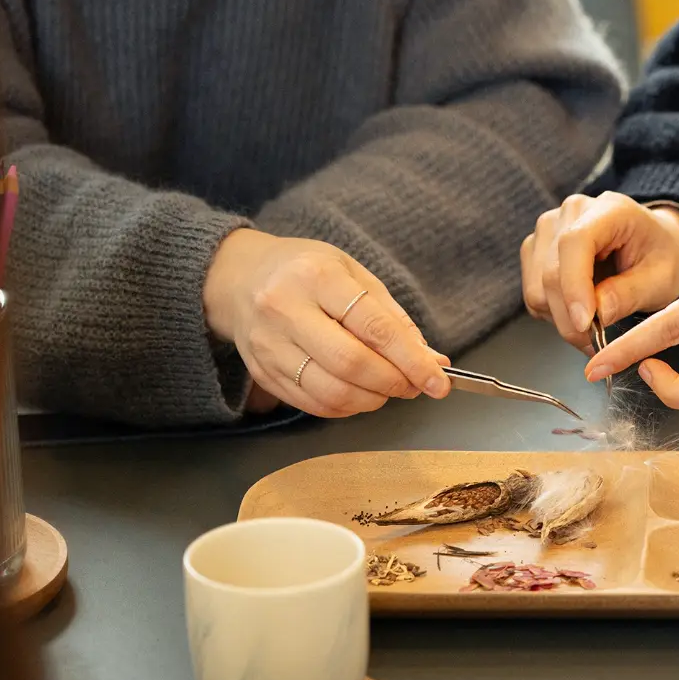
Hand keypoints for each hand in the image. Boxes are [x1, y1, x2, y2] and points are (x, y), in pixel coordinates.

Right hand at [203, 230, 450, 417]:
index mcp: (316, 277)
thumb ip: (393, 318)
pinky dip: (346, 407)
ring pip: (332, 392)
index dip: (412, 361)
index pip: (374, 328)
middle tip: (413, 386)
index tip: (438, 382)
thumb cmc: (306, 272)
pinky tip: (358, 393)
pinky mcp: (262, 372)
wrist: (239, 278)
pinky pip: (313, 404)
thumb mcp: (353, 274)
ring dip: (371, 400)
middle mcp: (285, 310)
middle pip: (351, 364)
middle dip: (393, 383)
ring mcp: (268, 345)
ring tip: (386, 389)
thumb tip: (432, 361)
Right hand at [520, 192, 678, 350]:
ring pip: (537, 289)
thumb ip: (630, 294)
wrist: (653, 245)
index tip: (585, 324)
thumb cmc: (661, 257)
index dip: (574, 286)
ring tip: (594, 322)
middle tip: (597, 342)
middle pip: (551, 273)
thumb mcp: (661, 280)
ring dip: (562, 318)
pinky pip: (534, 295)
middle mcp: (570, 213)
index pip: (575, 243)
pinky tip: (580, 309)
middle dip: (571, 317)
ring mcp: (548, 230)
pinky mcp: (535, 251)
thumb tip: (597, 315)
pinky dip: (554, 313)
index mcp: (608, 210)